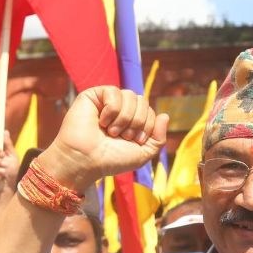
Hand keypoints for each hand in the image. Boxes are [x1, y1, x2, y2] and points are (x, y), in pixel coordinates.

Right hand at [37, 87, 167, 189]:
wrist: (86, 161)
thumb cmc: (111, 160)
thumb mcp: (143, 154)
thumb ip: (158, 138)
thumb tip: (165, 115)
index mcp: (132, 122)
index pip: (151, 113)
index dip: (147, 127)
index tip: (133, 141)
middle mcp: (121, 110)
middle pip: (143, 101)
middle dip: (137, 122)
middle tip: (121, 137)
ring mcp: (107, 102)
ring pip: (131, 95)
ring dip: (124, 118)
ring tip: (111, 131)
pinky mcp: (94, 96)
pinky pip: (114, 92)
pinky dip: (111, 110)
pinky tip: (101, 121)